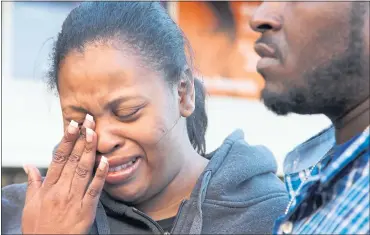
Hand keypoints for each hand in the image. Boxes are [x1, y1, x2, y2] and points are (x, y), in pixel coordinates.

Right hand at [21, 115, 108, 233]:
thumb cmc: (39, 227)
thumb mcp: (30, 204)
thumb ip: (32, 183)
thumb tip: (29, 165)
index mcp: (48, 187)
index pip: (59, 157)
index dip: (66, 140)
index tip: (72, 125)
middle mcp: (61, 189)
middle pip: (73, 159)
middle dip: (81, 138)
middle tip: (88, 120)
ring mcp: (74, 198)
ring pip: (83, 170)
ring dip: (90, 150)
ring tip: (95, 133)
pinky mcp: (87, 209)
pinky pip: (95, 189)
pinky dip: (100, 175)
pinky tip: (105, 161)